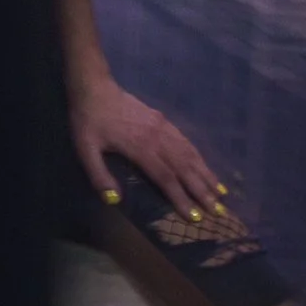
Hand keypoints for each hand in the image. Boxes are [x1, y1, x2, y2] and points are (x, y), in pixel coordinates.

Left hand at [68, 74, 224, 222]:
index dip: (181, 198)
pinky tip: (205, 167)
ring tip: (220, 192)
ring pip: (190, 154)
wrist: (95, 88)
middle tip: (218, 211)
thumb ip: (98, 175)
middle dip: (202, 191)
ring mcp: (163, 127)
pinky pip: (186, 141)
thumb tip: (115, 201)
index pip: (166, 178)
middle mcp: (158, 138)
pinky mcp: (164, 120)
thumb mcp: (85, 149)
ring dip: (206, 174)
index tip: (195, 217)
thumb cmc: (88, 121)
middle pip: (184, 168)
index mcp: (140, 147)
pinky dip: (199, 157)